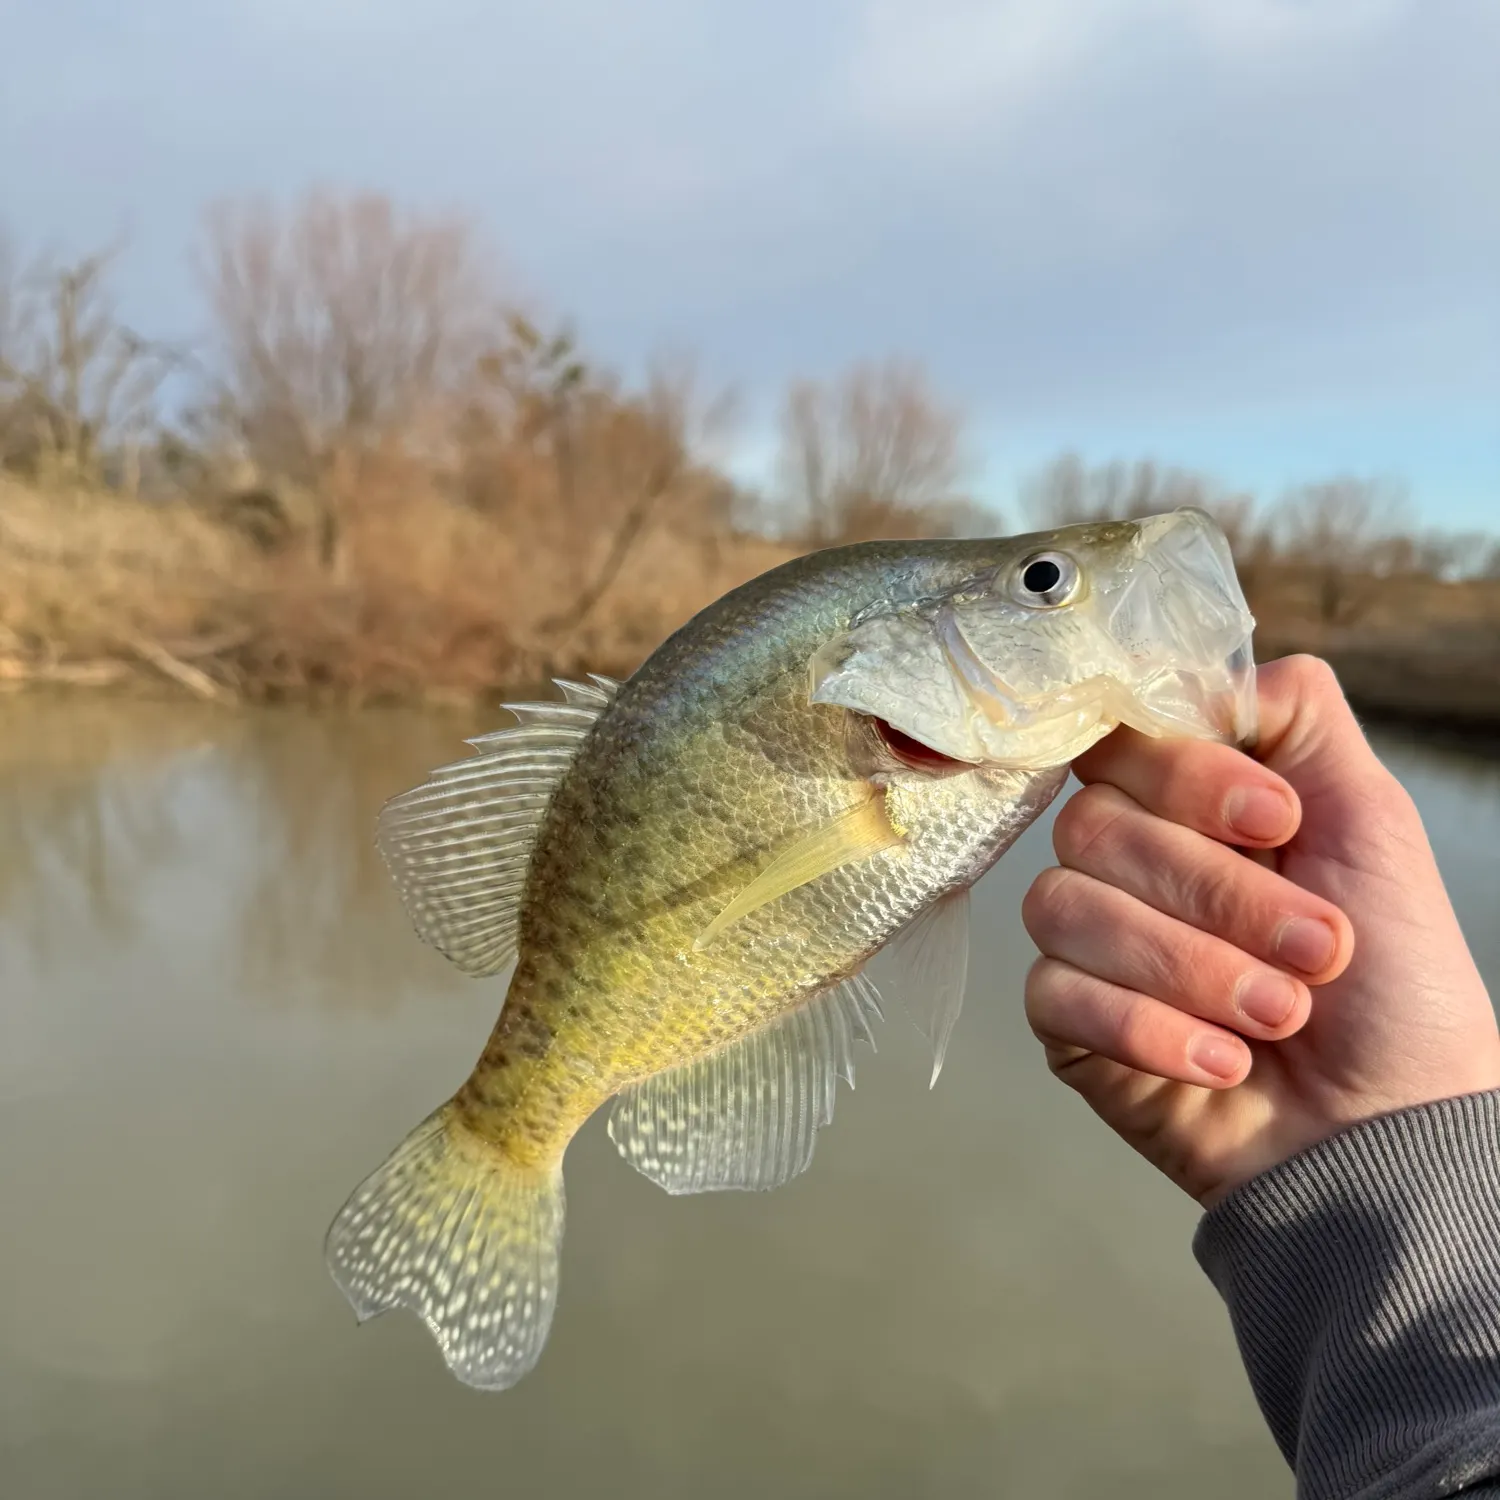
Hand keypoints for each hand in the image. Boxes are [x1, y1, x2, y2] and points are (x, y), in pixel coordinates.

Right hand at [1021, 654, 1499, 1207]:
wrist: (1386, 1136)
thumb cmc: (1395, 985)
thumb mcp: (1372, 825)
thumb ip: (1298, 718)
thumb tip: (1212, 669)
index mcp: (1188, 806)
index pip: (1123, 742)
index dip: (1189, 777)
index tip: (1280, 825)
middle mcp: (1126, 862)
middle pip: (1095, 827)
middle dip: (1220, 895)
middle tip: (1315, 953)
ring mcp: (1088, 942)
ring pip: (1069, 908)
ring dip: (1193, 968)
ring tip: (1278, 1019)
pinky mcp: (1065, 1021)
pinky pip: (1056, 994)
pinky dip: (1150, 1030)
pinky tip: (1222, 1064)